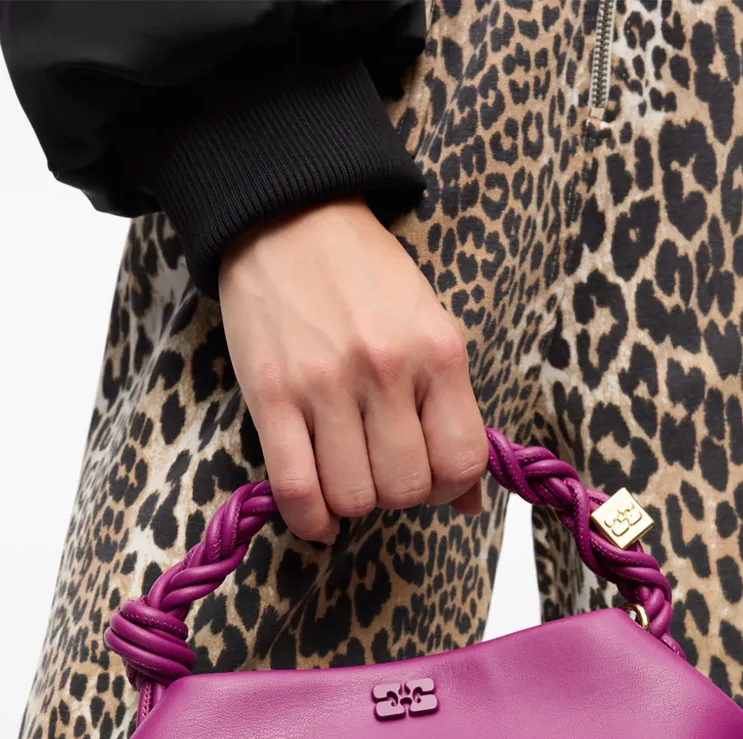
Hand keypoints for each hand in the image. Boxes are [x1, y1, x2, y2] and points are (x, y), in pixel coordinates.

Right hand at [218, 196, 486, 542]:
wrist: (289, 216)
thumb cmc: (366, 277)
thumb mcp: (430, 328)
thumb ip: (451, 411)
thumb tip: (470, 503)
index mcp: (438, 352)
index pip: (462, 461)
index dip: (451, 488)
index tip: (432, 479)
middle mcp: (387, 370)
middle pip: (406, 488)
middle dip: (398, 495)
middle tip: (383, 471)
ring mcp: (327, 384)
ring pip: (353, 496)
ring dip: (352, 504)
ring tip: (348, 478)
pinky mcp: (272, 395)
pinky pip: (297, 488)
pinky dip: (310, 519)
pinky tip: (318, 517)